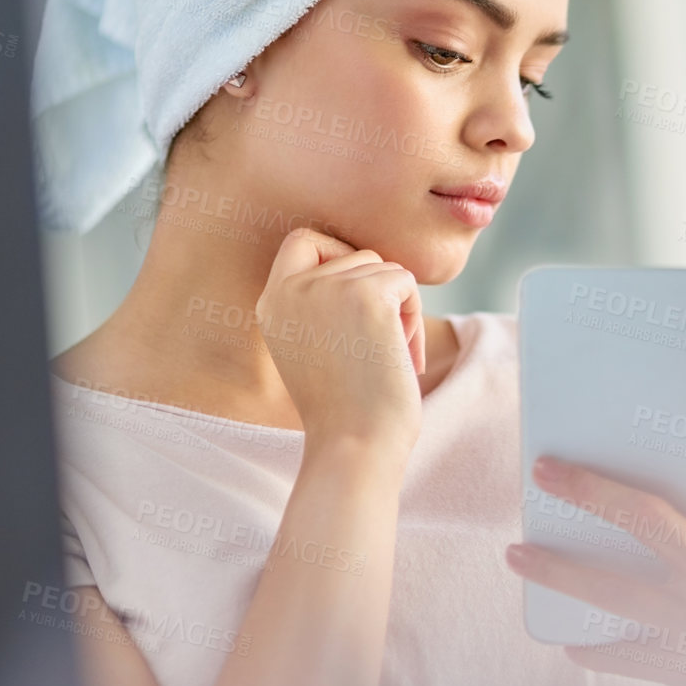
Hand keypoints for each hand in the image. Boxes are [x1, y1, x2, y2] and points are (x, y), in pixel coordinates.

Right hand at [254, 227, 425, 453]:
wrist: (355, 445)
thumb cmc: (344, 407)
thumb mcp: (313, 345)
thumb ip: (321, 302)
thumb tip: (366, 263)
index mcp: (272, 303)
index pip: (303, 240)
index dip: (337, 255)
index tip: (357, 298)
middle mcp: (292, 289)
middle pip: (356, 254)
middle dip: (379, 291)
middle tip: (381, 342)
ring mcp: (328, 289)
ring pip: (384, 268)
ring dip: (400, 308)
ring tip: (389, 356)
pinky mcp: (367, 296)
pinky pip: (406, 280)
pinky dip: (413, 315)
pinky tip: (402, 355)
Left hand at [504, 357, 685, 685]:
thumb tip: (673, 478)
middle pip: (648, 518)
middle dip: (591, 490)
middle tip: (545, 468)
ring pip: (614, 589)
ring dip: (559, 571)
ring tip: (517, 554)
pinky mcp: (683, 664)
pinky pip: (622, 651)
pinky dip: (593, 646)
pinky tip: (571, 638)